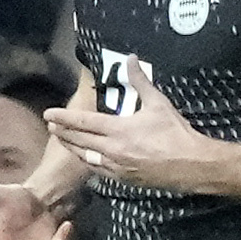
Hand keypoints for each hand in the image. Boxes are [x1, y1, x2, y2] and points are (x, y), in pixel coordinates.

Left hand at [46, 59, 213, 189]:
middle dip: (63, 132)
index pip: (84, 122)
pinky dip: (89, 162)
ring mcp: (116, 167)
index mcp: (118, 130)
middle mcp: (112, 150)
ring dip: (73, 147)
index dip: (64, 117)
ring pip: (87, 157)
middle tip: (50, 125)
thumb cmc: (175, 133)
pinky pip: (100, 170)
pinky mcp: (124, 180)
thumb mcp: (157, 103)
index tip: (49, 114)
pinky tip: (86, 158)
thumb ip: (140, 81)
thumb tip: (130, 59)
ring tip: (62, 140)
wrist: (191, 165)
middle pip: (80, 141)